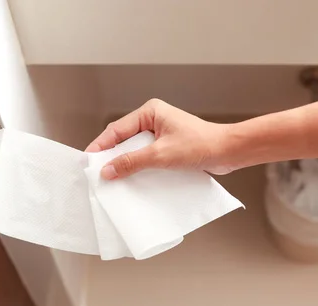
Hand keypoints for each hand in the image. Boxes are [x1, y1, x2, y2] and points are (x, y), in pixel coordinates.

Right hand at [86, 99, 238, 179]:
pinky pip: (146, 158)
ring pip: (135, 151)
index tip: (88, 161)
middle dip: (111, 157)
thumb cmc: (201, 145)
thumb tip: (108, 170)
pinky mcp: (168, 148)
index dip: (101, 146)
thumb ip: (132, 162)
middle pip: (124, 140)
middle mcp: (154, 121)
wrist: (229, 152)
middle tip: (97, 173)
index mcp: (150, 112)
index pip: (117, 130)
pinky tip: (132, 180)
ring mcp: (161, 135)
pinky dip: (138, 168)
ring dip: (125, 164)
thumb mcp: (161, 155)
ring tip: (111, 179)